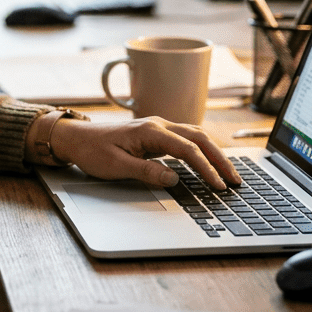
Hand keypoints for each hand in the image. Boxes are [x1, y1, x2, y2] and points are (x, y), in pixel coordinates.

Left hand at [46, 115, 241, 189]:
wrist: (75, 138)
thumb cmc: (93, 152)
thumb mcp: (116, 166)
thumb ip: (146, 172)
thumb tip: (174, 178)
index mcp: (150, 131)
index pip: (188, 149)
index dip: (207, 168)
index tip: (219, 186)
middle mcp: (158, 124)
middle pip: (199, 137)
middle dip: (220, 158)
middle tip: (236, 180)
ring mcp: (158, 127)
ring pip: (194, 135)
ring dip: (213, 152)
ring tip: (229, 173)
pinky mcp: (155, 134)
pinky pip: (185, 139)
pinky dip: (202, 149)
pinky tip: (209, 162)